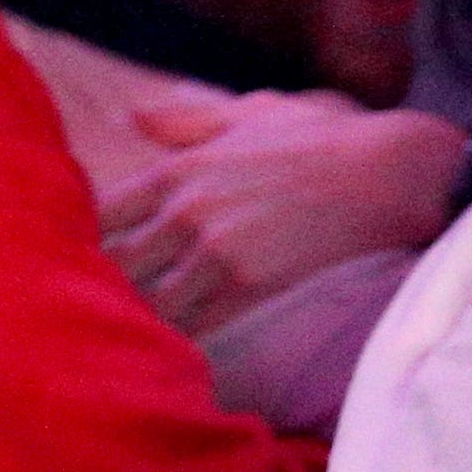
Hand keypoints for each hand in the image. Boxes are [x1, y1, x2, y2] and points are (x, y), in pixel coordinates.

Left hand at [101, 92, 471, 331]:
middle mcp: (184, 208)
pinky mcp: (245, 284)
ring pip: (143, 300)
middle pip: (110, 262)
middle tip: (93, 315)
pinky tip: (166, 359)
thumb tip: (131, 116)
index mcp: (177, 168)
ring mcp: (212, 248)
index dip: (83, 241)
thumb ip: (187, 120)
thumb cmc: (327, 137)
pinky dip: (175, 343)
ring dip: (134, 321)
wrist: (389, 172)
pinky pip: (190, 326)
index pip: (98, 213)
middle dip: (101, 288)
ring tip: (125, 344)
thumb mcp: (253, 112)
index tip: (84, 262)